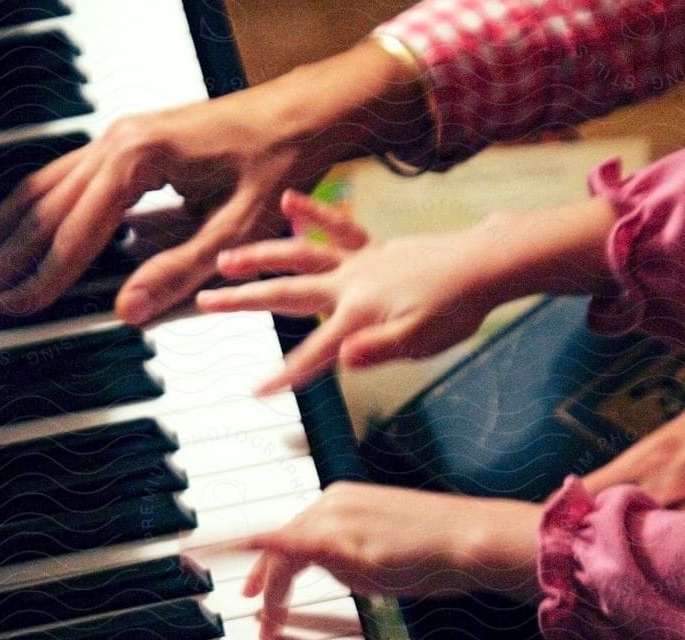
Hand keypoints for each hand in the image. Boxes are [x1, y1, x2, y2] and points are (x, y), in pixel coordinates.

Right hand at [0, 41, 424, 321]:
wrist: (296, 116)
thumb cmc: (274, 166)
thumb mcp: (234, 231)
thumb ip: (180, 271)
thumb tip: (128, 310)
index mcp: (138, 159)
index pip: (76, 231)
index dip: (41, 277)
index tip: (12, 310)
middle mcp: (116, 141)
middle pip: (40, 208)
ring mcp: (113, 139)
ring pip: (38, 190)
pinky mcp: (120, 146)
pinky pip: (58, 181)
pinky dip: (27, 213)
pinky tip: (6, 237)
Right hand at [198, 192, 491, 393]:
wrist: (482, 265)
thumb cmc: (454, 309)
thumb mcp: (421, 341)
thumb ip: (380, 349)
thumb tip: (346, 359)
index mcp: (357, 315)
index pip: (313, 354)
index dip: (284, 376)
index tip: (254, 393)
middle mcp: (348, 284)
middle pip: (285, 294)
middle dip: (242, 302)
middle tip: (201, 304)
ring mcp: (358, 263)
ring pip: (298, 255)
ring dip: (259, 256)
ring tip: (224, 259)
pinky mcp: (372, 250)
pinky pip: (337, 228)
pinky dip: (312, 213)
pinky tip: (288, 201)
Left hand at [243, 483, 540, 639]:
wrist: (466, 540)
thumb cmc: (440, 550)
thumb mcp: (387, 555)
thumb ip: (356, 559)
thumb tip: (342, 571)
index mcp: (343, 501)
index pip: (294, 532)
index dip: (269, 565)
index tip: (255, 589)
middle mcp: (331, 503)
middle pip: (281, 546)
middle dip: (263, 584)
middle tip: (256, 615)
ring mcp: (334, 520)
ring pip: (281, 558)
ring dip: (271, 596)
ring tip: (269, 627)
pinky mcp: (340, 542)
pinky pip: (283, 551)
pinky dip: (258, 564)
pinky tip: (246, 582)